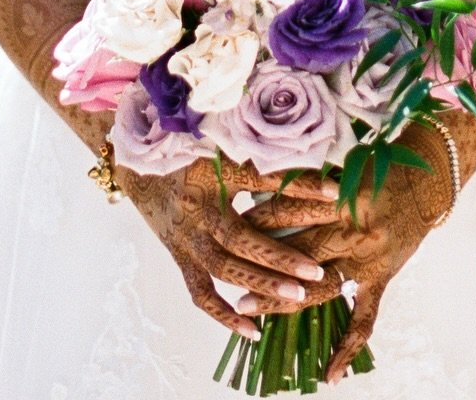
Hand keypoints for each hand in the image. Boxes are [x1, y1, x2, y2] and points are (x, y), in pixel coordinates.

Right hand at [116, 156, 345, 339]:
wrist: (138, 165)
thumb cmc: (188, 148)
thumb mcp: (219, 144)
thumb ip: (257, 154)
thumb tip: (309, 156)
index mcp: (212, 173)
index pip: (262, 180)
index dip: (299, 186)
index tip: (337, 194)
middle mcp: (199, 209)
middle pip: (241, 238)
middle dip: (280, 257)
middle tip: (315, 271)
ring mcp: (188, 237)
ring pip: (225, 268)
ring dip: (261, 284)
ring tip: (298, 297)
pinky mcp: (180, 257)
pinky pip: (202, 293)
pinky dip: (225, 315)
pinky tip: (253, 331)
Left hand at [248, 135, 452, 382]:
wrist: (426, 179)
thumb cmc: (380, 166)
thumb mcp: (341, 166)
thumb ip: (307, 183)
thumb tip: (260, 194)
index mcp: (339, 195)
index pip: (289, 208)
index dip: (257, 218)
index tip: (229, 224)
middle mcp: (352, 228)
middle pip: (298, 251)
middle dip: (261, 264)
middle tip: (228, 277)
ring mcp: (367, 258)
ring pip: (319, 287)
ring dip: (283, 299)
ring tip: (248, 308)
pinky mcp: (380, 278)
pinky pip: (363, 319)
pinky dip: (347, 348)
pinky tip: (329, 373)